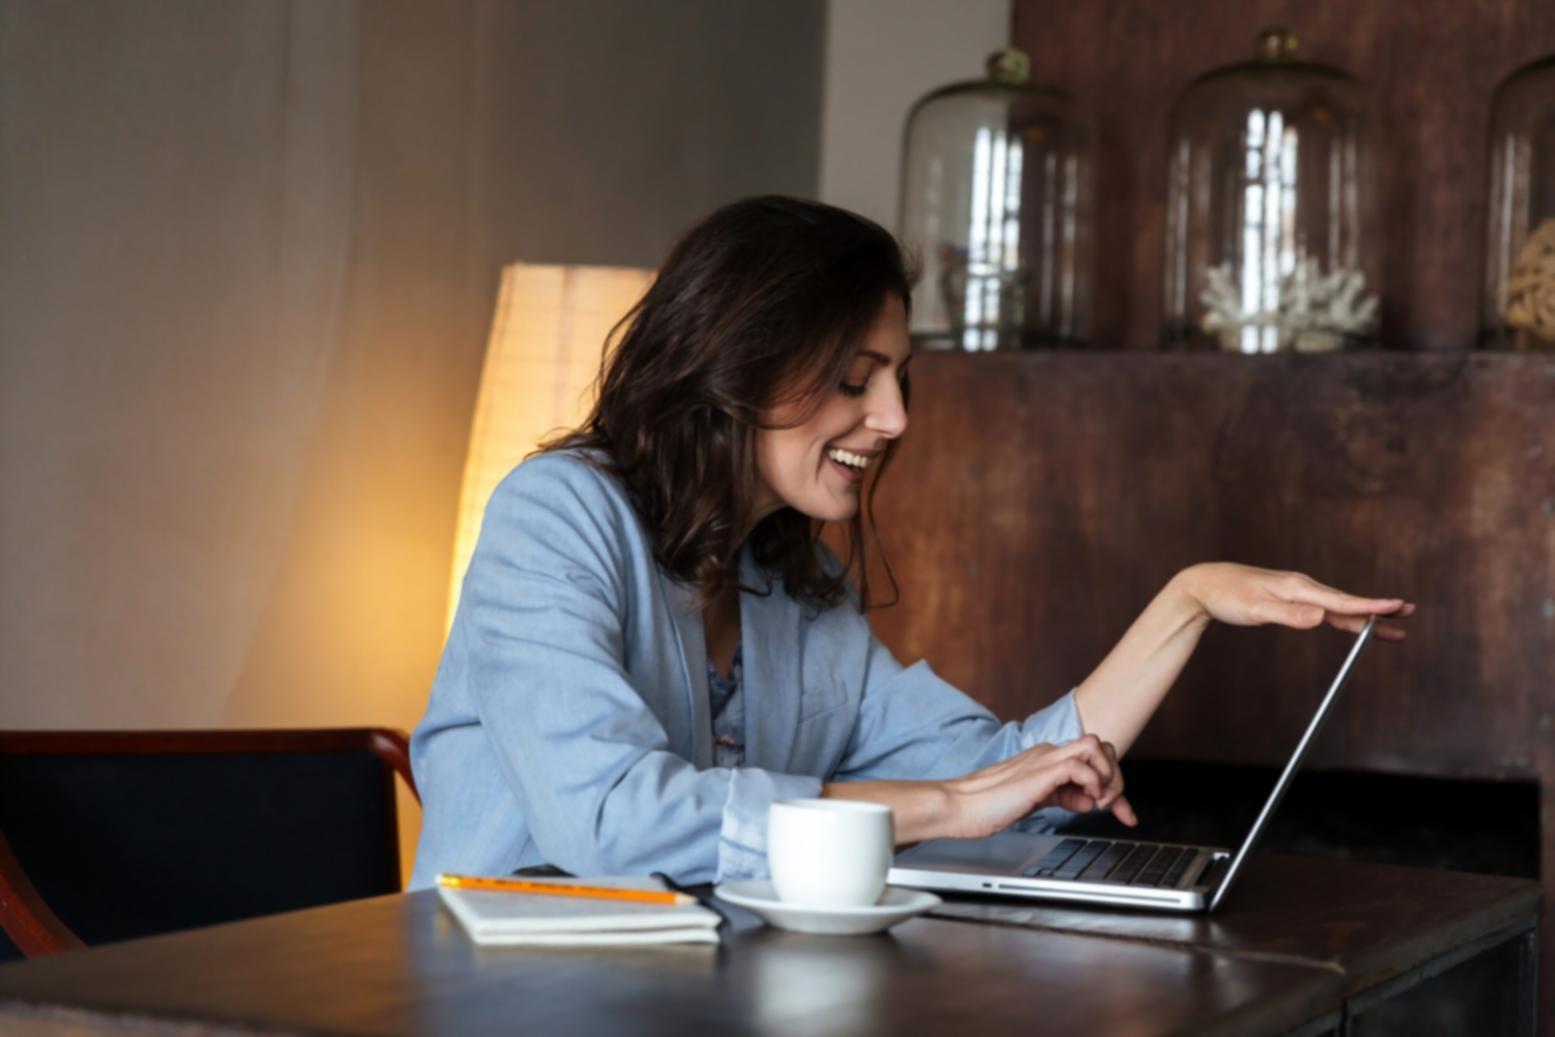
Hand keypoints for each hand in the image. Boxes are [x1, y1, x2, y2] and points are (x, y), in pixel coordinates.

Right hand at [945, 734, 1137, 839]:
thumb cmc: (988, 806)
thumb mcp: (1036, 802)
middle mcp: (1048, 753)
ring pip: (1095, 745)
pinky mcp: (1040, 771)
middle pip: (1101, 746)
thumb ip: (1062, 797)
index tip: (1123, 814)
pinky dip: (1092, 783)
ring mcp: (1044, 759)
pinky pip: (1081, 765)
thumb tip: (1087, 801)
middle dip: (1116, 777)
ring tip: (1100, 800)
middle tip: (1110, 805)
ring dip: (1108, 775)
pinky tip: (1085, 801)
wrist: (960, 806)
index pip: (1093, 759)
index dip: (1116, 785)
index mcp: (1046, 759)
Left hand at [1178, 563, 1413, 641]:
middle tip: (1409, 614)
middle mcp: (1303, 587)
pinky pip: (1325, 608)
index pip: (1341, 600)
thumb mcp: (1256, 609)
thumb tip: (1321, 618)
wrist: (1205, 584)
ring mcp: (1298, 592)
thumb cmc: (1228, 596)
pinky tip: (1354, 622)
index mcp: (1298, 588)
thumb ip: (1289, 615)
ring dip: (1366, 614)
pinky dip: (1345, 616)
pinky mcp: (1291, 599)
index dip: (1370, 606)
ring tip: (1393, 624)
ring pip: (1339, 606)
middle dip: (1378, 610)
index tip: (1397, 606)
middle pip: (1347, 602)